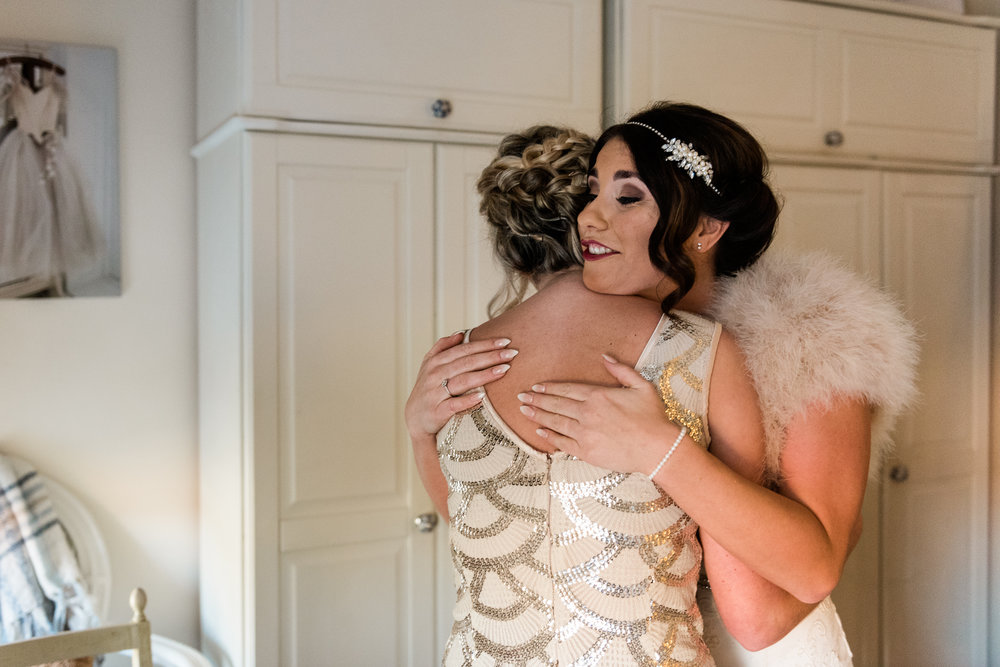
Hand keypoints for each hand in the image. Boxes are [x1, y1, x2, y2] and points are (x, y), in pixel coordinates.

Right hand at [404, 331, 516, 439]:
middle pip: (467, 362)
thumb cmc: (428, 389)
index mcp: (436, 361)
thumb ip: (442, 347)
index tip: (505, 341)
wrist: (415, 418)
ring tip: (504, 370)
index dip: (485, 344)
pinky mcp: (438, 411)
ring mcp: (435, 393)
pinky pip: (454, 404)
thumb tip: (460, 333)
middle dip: (491, 356)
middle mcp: (435, 375)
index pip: (464, 349)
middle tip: (511, 353)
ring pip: (463, 381)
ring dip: (485, 374)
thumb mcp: (429, 365)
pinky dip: (468, 400)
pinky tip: (483, 396)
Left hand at [517, 354, 677, 474]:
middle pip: (556, 404)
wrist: (658, 448)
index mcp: (598, 395)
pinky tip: (539, 431)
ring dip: (537, 415)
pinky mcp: (586, 452)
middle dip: (536, 399)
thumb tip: (604, 356)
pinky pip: (562, 443)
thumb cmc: (652, 417)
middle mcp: (587, 413)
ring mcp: (585, 433)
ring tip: (523, 410)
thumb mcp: (641, 386)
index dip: (549, 388)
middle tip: (521, 396)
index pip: (567, 389)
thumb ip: (621, 370)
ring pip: (555, 422)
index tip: (536, 386)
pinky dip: (549, 436)